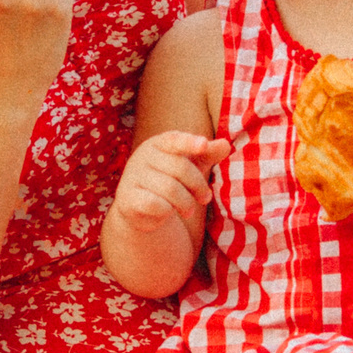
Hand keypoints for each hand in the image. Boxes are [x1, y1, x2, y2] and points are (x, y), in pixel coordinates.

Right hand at [112, 131, 230, 233]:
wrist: (141, 208)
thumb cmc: (171, 180)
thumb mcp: (191, 165)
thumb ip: (207, 154)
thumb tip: (226, 145)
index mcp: (158, 144)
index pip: (174, 139)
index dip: (189, 142)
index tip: (204, 145)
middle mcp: (142, 156)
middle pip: (180, 168)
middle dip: (198, 185)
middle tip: (206, 198)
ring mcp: (132, 176)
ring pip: (170, 188)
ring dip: (186, 202)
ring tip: (189, 210)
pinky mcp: (127, 198)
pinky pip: (154, 204)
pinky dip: (168, 210)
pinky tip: (169, 212)